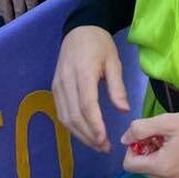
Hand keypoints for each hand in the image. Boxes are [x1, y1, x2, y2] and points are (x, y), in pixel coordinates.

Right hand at [52, 26, 129, 151]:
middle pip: (74, 115)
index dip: (94, 125)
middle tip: (104, 148)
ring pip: (65, 117)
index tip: (104, 140)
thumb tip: (124, 110)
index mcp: (83, 73)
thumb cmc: (100, 45)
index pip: (86, 105)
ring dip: (80, 134)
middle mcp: (66, 81)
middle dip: (88, 135)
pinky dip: (72, 126)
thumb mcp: (114, 62)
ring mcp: (58, 85)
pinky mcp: (55, 88)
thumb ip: (117, 87)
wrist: (79, 29)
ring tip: (96, 144)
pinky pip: (62, 112)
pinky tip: (85, 133)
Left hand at [120, 112, 178, 177]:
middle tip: (163, 140)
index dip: (133, 149)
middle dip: (147, 155)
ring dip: (159, 163)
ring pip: (156, 177)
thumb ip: (141, 129)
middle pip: (143, 171)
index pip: (130, 165)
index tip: (146, 138)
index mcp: (162, 168)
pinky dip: (171, 170)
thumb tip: (124, 139)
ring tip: (175, 147)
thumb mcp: (167, 121)